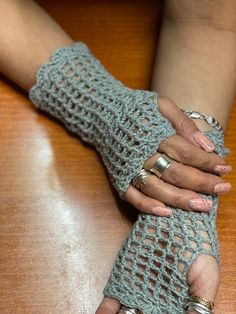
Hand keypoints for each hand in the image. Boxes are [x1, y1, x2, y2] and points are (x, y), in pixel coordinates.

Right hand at [124, 96, 231, 215]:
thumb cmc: (136, 110)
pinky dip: (147, 206)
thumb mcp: (162, 105)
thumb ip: (183, 122)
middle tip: (223, 189)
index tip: (224, 168)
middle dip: (201, 183)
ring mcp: (130, 168)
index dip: (206, 161)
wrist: (103, 115)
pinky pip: (132, 196)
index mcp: (154, 134)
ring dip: (180, 199)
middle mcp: (142, 154)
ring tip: (203, 206)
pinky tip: (166, 212)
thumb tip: (207, 145)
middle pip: (175, 172)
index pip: (186, 152)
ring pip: (157, 188)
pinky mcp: (119, 178)